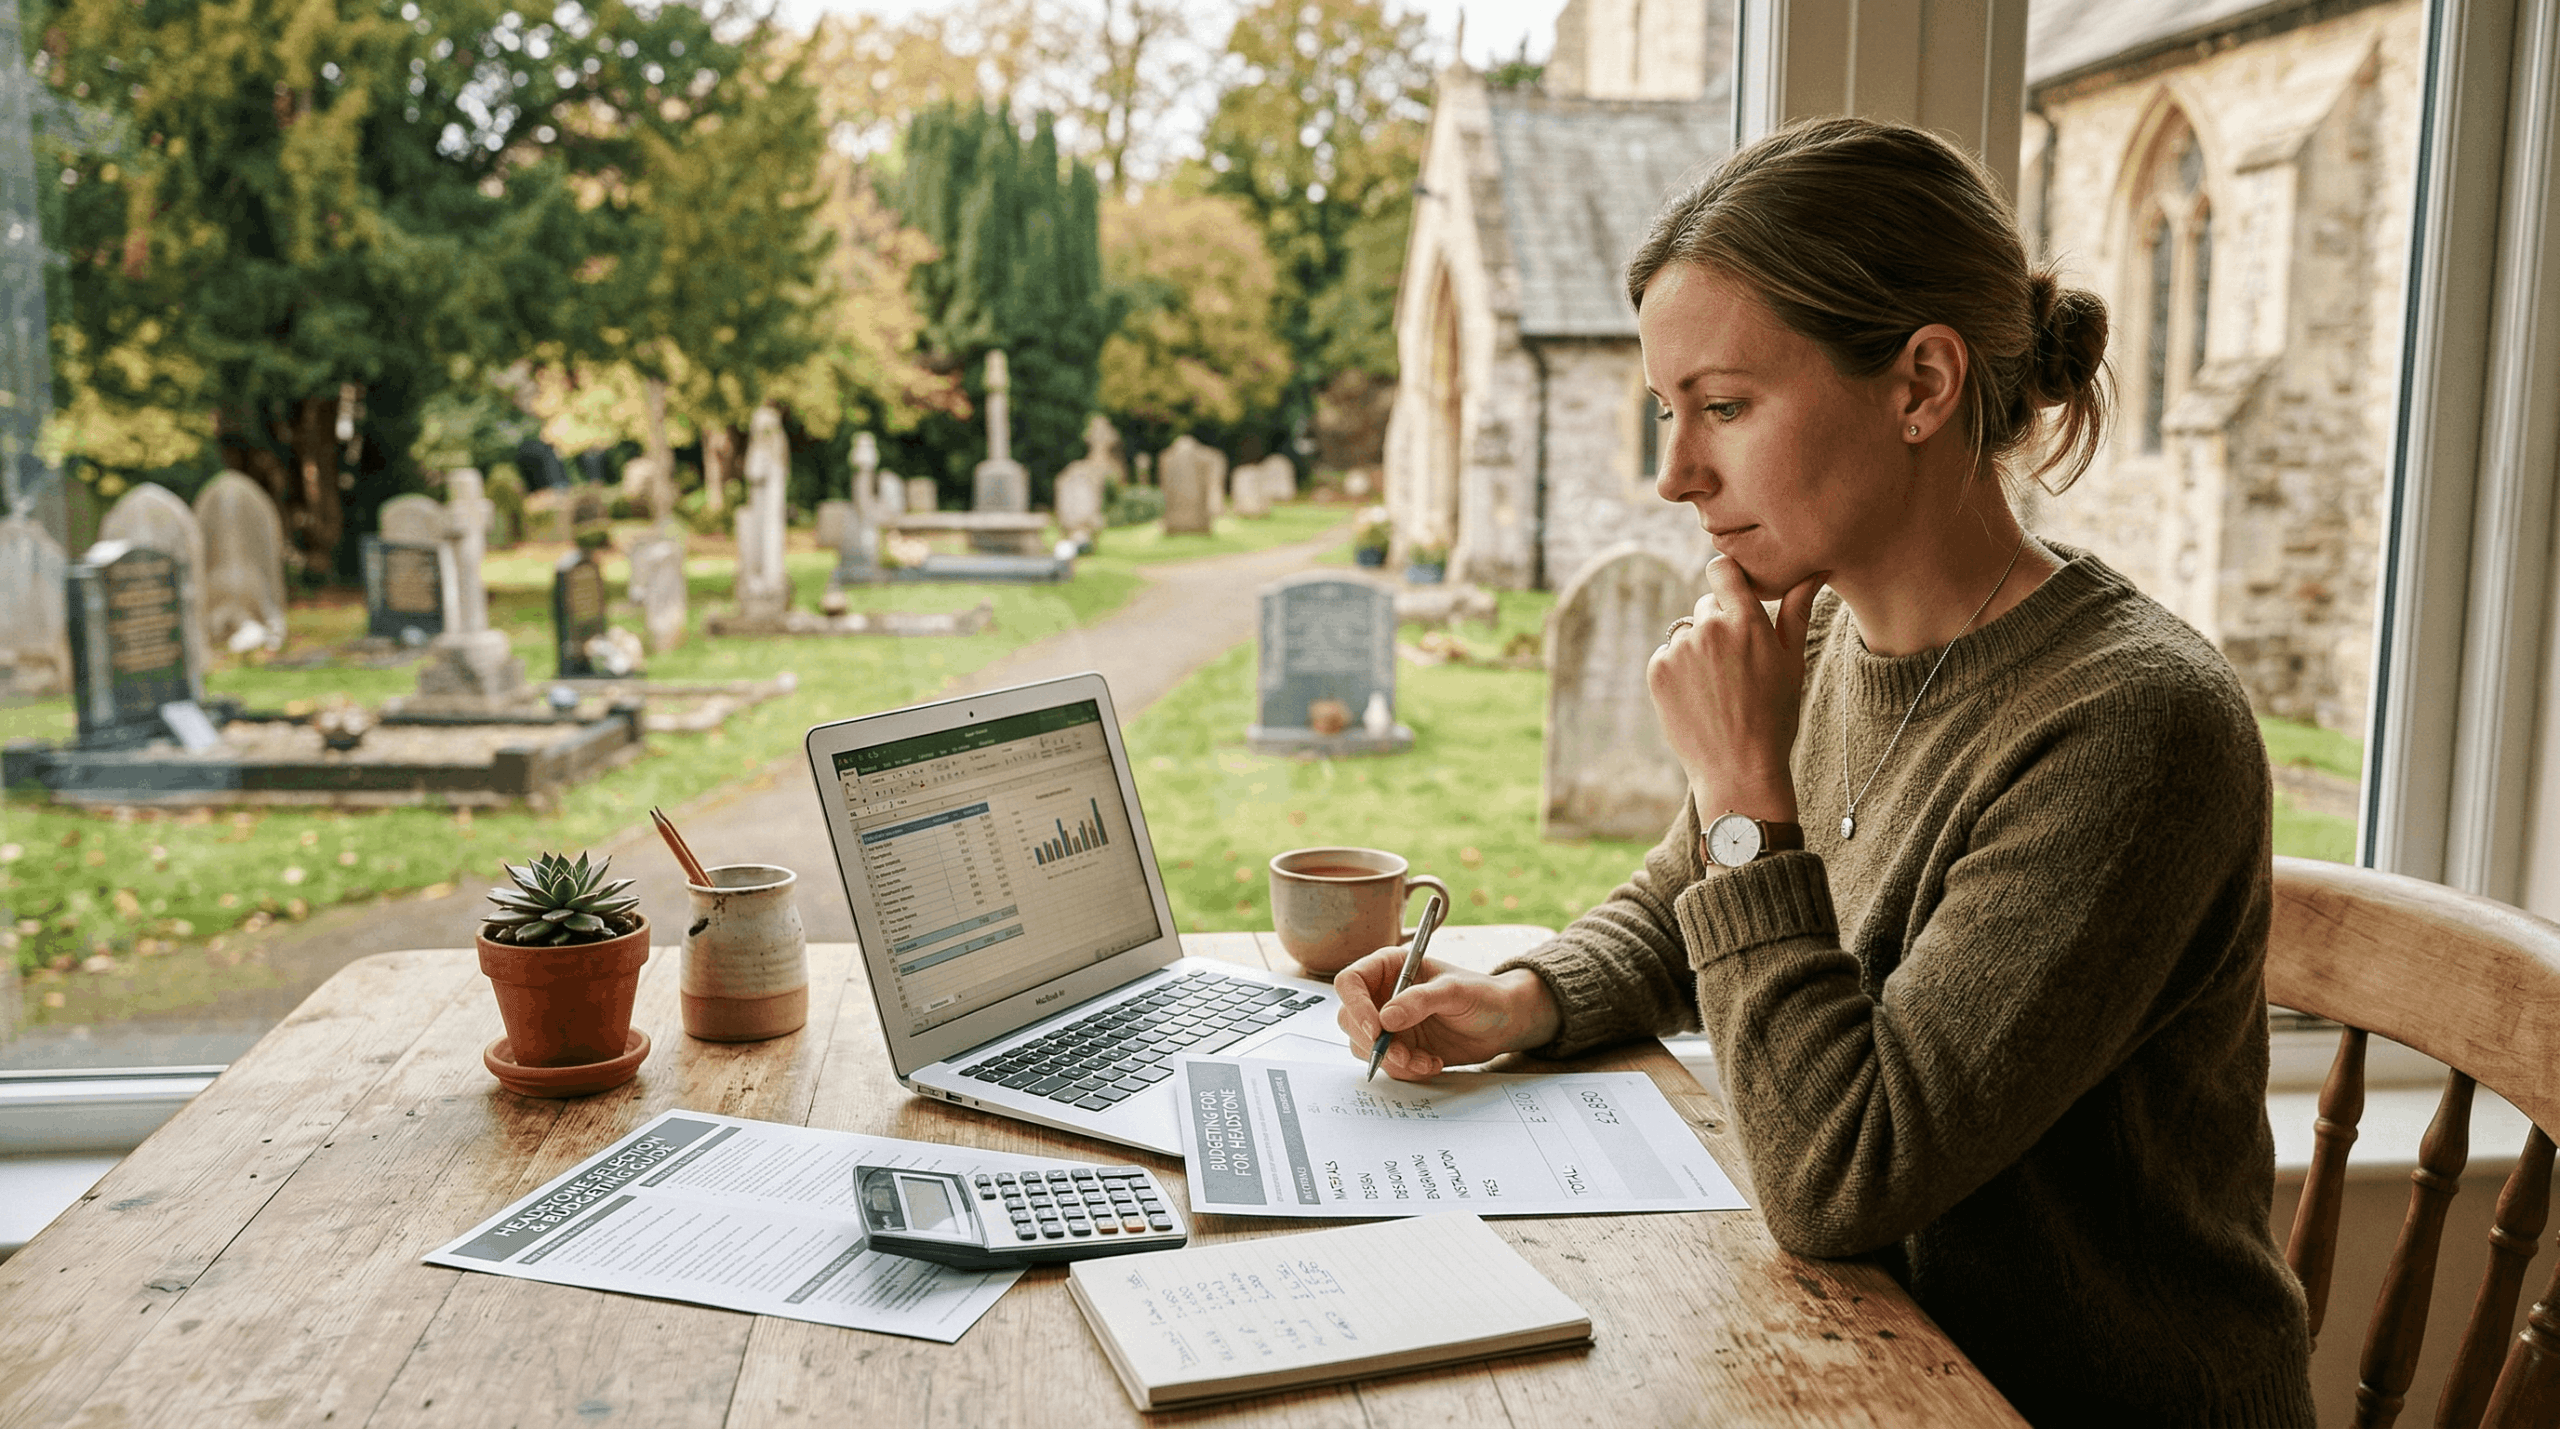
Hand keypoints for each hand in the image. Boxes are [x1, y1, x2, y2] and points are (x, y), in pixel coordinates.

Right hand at [1333, 948, 1560, 1080]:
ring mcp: (1389, 1024)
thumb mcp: (1454, 991)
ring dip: (1392, 1059)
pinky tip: (1431, 1062)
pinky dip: (1407, 1069)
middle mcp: (1383, 995)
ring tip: (1424, 1059)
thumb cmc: (1482, 995)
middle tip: (1402, 1054)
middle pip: (1350, 1019)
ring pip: (1364, 1046)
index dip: (1356, 1005)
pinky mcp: (1400, 1047)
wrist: (1502, 1023)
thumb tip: (1386, 1018)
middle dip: (1373, 1042)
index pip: (1351, 982)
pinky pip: (1387, 1064)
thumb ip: (1420, 1001)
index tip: (1375, 1029)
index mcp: (1390, 967)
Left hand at [1649, 556, 1824, 823]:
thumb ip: (1797, 609)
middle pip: (1706, 604)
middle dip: (1718, 624)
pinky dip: (1678, 670)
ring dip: (1698, 648)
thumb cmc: (1774, 715)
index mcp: (1746, 621)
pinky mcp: (1657, 670)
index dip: (1727, 580)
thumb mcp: (1792, 661)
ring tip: (1718, 687)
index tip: (1734, 595)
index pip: (1722, 569)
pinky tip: (1699, 698)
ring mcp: (1679, 649)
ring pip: (1686, 632)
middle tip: (1735, 665)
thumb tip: (1815, 568)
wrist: (1738, 768)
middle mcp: (1709, 628)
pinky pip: (1667, 655)